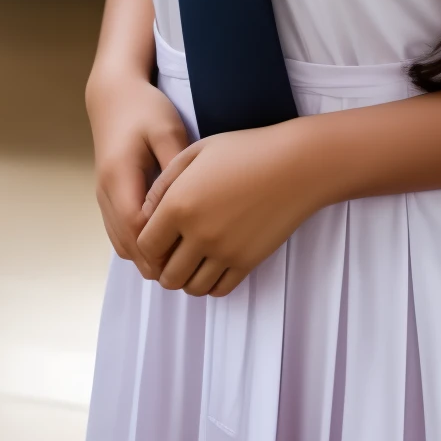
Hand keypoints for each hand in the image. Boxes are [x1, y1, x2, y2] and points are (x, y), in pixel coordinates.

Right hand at [90, 75, 189, 280]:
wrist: (114, 95)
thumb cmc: (144, 109)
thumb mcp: (167, 130)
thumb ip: (177, 166)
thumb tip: (192, 202)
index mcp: (120, 176)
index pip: (135, 227)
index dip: (159, 247)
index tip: (190, 253)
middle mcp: (106, 192)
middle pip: (126, 243)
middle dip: (155, 260)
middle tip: (190, 267)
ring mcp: (103, 196)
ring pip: (120, 243)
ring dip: (146, 256)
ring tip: (180, 260)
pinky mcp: (107, 196)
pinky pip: (119, 233)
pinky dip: (138, 244)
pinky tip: (164, 242)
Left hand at [136, 121, 317, 297]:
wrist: (295, 164)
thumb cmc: (245, 150)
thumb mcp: (197, 152)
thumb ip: (164, 182)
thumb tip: (146, 211)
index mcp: (179, 204)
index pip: (145, 246)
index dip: (147, 246)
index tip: (156, 238)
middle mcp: (198, 234)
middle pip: (166, 276)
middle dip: (164, 268)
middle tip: (173, 254)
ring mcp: (224, 252)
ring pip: (192, 288)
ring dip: (187, 279)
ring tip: (193, 260)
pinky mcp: (247, 262)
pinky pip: (220, 290)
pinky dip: (211, 284)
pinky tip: (214, 265)